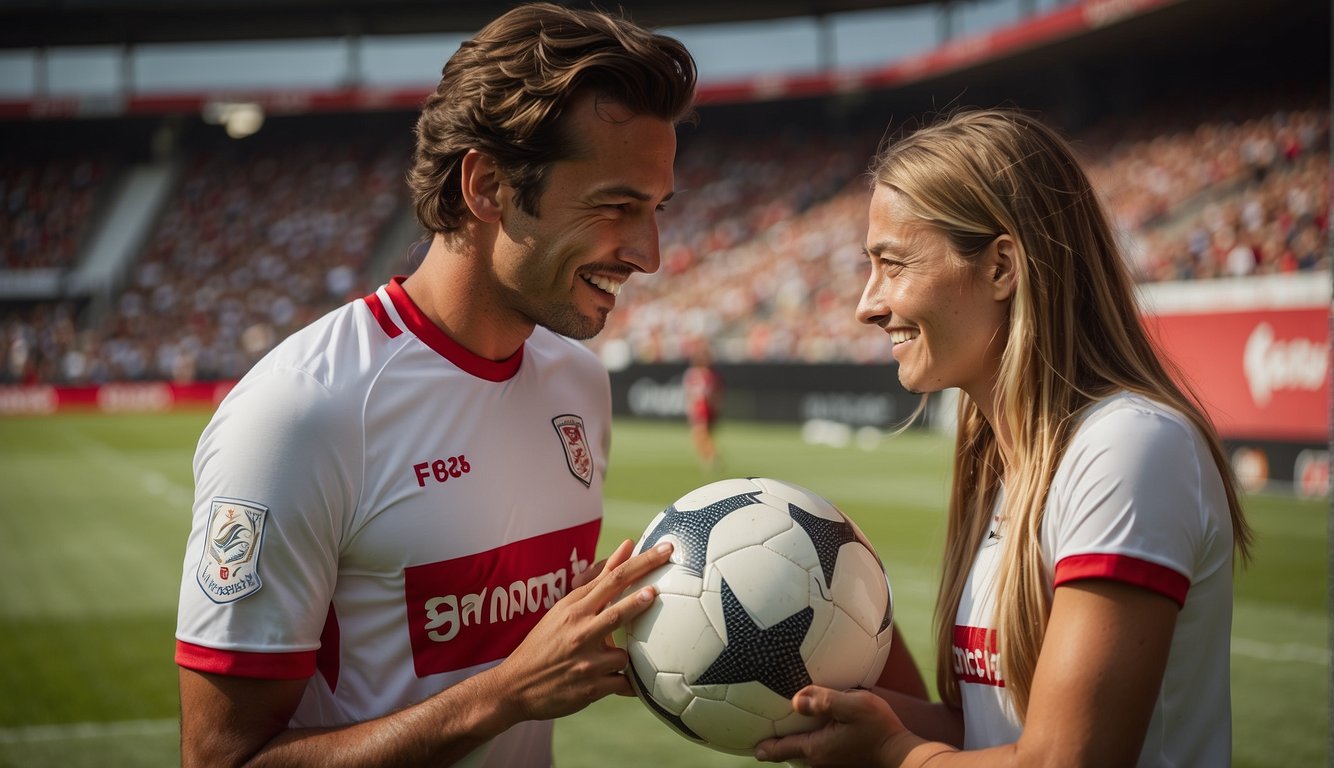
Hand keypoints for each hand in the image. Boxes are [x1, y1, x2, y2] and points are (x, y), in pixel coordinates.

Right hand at [490, 538, 671, 721]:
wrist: (515, 686)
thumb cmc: (545, 642)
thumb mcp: (565, 608)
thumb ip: (598, 580)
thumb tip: (628, 546)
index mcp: (575, 609)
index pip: (613, 579)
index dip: (642, 564)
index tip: (665, 551)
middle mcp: (580, 631)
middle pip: (619, 610)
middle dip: (642, 599)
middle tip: (658, 591)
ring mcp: (585, 661)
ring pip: (624, 654)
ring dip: (625, 657)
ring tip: (607, 662)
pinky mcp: (590, 688)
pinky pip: (623, 682)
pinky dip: (626, 682)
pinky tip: (618, 683)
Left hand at [755, 686, 904, 766]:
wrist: (901, 754)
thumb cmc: (880, 729)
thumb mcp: (853, 705)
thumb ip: (824, 701)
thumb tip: (796, 700)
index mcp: (817, 749)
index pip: (781, 749)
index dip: (765, 747)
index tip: (752, 746)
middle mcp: (820, 760)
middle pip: (791, 750)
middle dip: (780, 739)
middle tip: (766, 725)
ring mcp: (831, 764)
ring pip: (805, 751)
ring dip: (797, 739)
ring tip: (790, 723)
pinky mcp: (841, 761)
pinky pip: (818, 751)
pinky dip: (811, 740)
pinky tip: (816, 726)